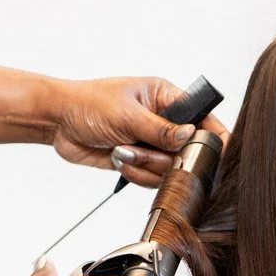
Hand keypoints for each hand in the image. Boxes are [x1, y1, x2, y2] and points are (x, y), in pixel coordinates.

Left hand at [51, 76, 228, 186]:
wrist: (57, 122)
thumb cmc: (87, 104)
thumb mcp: (127, 115)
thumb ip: (161, 130)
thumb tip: (191, 137)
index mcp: (165, 97)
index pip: (201, 116)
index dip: (212, 134)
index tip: (218, 150)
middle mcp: (163, 120)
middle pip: (187, 150)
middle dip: (164, 156)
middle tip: (141, 147)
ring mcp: (152, 142)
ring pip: (170, 168)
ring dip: (145, 164)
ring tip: (123, 149)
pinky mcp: (141, 160)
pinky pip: (152, 178)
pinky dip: (136, 172)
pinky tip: (120, 158)